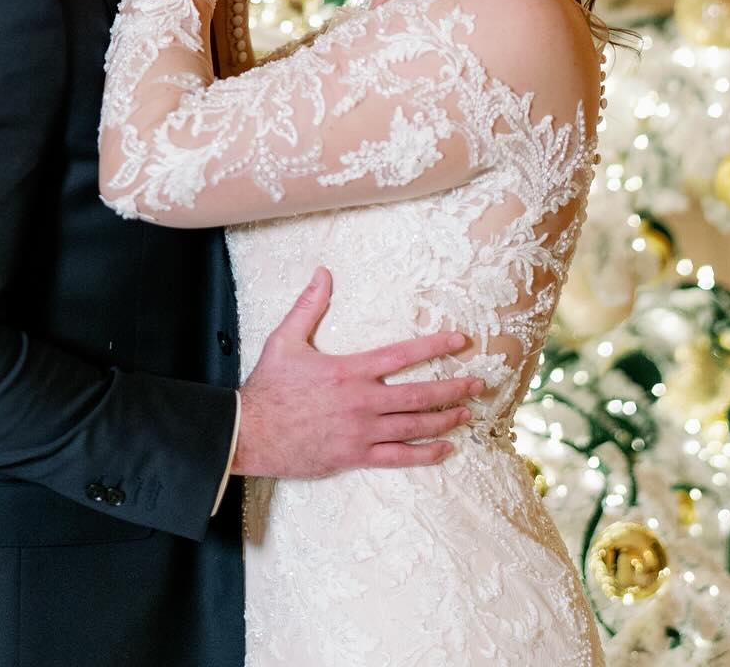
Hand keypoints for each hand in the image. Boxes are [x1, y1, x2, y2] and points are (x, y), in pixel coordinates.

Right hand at [232, 267, 478, 477]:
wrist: (250, 432)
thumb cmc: (269, 386)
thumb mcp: (286, 339)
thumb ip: (308, 305)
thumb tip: (322, 272)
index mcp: (350, 370)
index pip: (402, 355)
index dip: (435, 346)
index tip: (460, 340)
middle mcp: (362, 401)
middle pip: (418, 395)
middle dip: (453, 389)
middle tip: (479, 384)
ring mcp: (361, 432)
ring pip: (414, 427)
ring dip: (445, 420)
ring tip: (468, 414)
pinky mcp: (355, 457)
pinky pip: (398, 458)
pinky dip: (425, 455)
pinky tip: (445, 449)